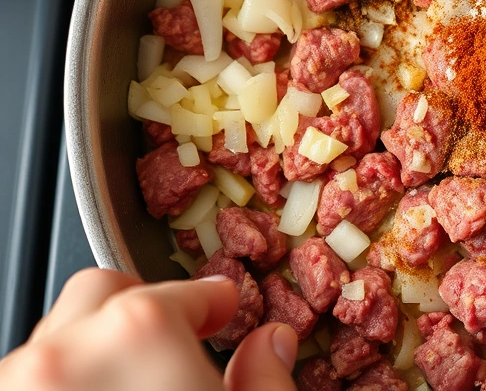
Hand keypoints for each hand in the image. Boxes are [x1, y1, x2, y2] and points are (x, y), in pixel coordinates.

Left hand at [0, 269, 298, 390]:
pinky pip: (29, 385)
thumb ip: (266, 378)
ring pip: (55, 343)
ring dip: (96, 353)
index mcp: (139, 336)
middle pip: (101, 295)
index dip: (213, 302)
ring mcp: (18, 388)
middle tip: (177, 339)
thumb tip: (271, 346)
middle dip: (140, 310)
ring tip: (138, 386)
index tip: (223, 311)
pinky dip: (64, 388)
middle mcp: (63, 354)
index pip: (184, 295)